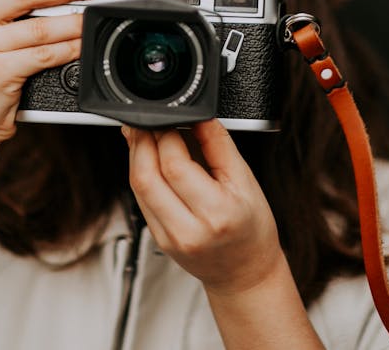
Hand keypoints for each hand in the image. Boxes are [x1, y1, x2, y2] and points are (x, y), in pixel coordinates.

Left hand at [122, 120, 284, 295]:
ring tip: (146, 134)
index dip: (167, 135)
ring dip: (137, 154)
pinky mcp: (157, 237)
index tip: (173, 118)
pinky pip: (140, 198)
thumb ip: (219, 145)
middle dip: (143, 141)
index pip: (175, 166)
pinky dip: (141, 173)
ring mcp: (167, 237)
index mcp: (215, 214)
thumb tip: (199, 117)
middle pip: (146, 176)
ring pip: (137, 186)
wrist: (245, 271)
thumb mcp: (246, 181)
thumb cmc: (252, 229)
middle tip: (151, 121)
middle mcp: (187, 230)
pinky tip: (149, 158)